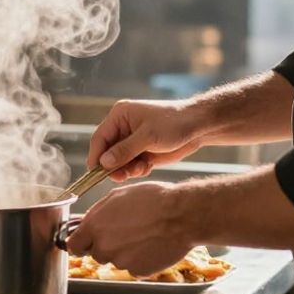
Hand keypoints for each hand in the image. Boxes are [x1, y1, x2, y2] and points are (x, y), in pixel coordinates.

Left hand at [64, 182, 193, 276]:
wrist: (181, 215)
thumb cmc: (152, 200)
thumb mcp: (117, 196)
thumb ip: (98, 213)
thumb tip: (88, 222)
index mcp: (94, 226)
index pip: (73, 246)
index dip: (81, 243)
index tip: (87, 241)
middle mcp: (104, 247)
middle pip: (96, 254)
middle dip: (105, 246)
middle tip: (123, 233)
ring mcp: (121, 262)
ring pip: (115, 261)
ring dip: (124, 252)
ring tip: (141, 236)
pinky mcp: (138, 271)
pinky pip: (133, 268)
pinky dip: (139, 260)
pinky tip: (150, 246)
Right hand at [88, 99, 207, 181]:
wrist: (198, 127)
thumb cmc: (173, 123)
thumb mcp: (148, 136)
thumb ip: (125, 150)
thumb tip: (103, 163)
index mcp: (119, 116)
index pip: (99, 138)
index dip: (96, 156)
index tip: (96, 173)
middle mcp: (123, 128)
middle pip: (107, 152)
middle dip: (114, 166)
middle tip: (120, 177)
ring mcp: (132, 141)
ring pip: (119, 161)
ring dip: (126, 169)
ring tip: (140, 169)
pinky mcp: (142, 151)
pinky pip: (131, 165)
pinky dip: (136, 170)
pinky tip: (147, 167)